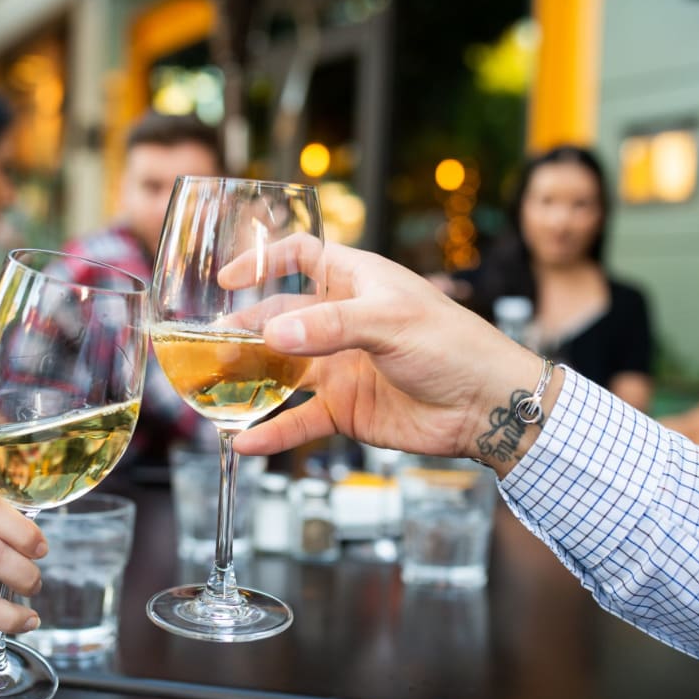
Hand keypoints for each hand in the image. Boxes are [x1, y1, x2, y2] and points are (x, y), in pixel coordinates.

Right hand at [232, 243, 560, 475]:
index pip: (302, 257)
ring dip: (249, 380)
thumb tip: (272, 334)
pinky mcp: (345, 410)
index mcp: (356, 283)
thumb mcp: (390, 322)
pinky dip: (273, 432)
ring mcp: (341, 367)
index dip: (265, 262)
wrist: (487, 407)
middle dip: (245, 330)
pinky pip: (299, 420)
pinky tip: (245, 441)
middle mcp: (342, 322)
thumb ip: (330, 326)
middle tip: (210, 346)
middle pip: (279, 319)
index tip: (228, 279)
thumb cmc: (453, 345)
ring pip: (282, 372)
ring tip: (213, 389)